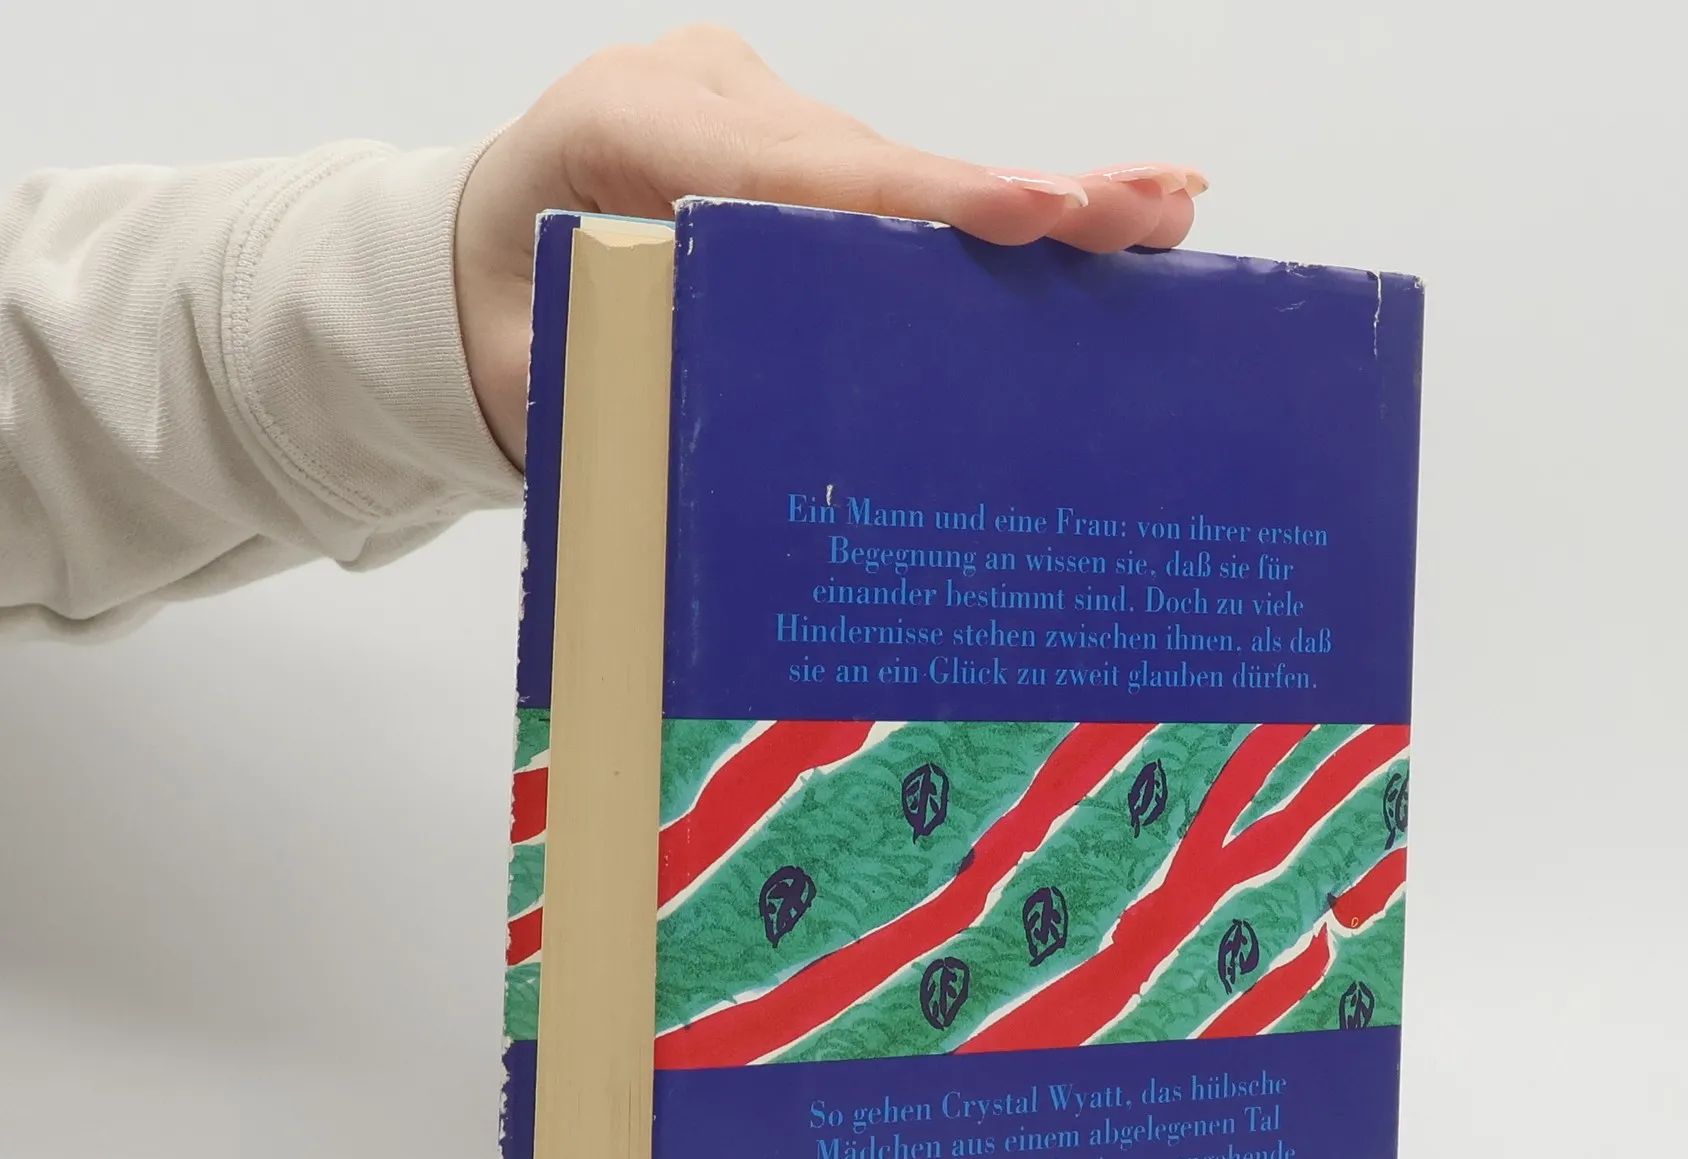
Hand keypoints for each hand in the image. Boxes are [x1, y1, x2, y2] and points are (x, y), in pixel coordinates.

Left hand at [454, 26, 1206, 463]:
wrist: (462, 266)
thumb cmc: (497, 329)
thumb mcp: (535, 378)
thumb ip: (621, 399)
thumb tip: (741, 465)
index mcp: (625, 129)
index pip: (795, 175)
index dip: (921, 203)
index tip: (1033, 212)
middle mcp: (702, 100)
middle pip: (878, 160)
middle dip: (1016, 195)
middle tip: (1149, 210)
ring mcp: (754, 115)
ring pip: (902, 170)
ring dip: (1030, 202)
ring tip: (1162, 212)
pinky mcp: (789, 148)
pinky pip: (895, 188)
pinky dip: (983, 213)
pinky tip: (1090, 214)